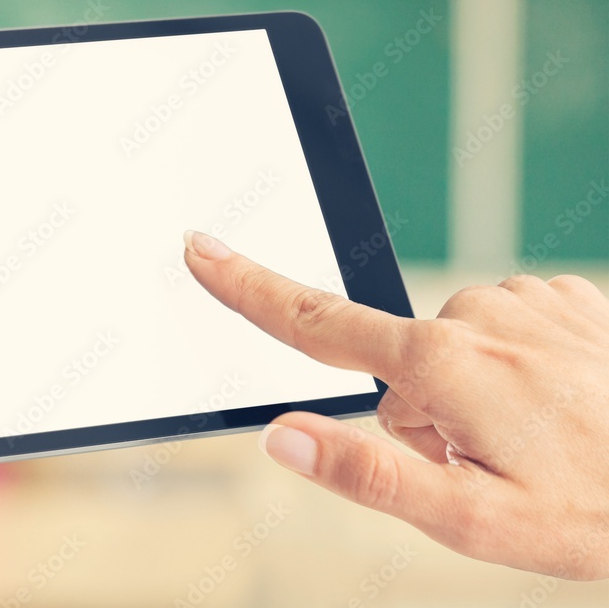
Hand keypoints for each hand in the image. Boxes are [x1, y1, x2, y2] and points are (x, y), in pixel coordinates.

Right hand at [183, 230, 608, 579]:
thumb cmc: (599, 507)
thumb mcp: (472, 521)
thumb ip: (367, 473)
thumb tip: (283, 434)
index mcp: (440, 363)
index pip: (316, 322)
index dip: (247, 287)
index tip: (201, 249)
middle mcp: (476, 312)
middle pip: (397, 363)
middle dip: (422, 413)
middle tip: (490, 461)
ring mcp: (523, 298)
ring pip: (454, 350)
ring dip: (474, 394)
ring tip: (537, 437)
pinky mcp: (561, 295)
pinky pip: (505, 330)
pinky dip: (516, 368)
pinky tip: (564, 403)